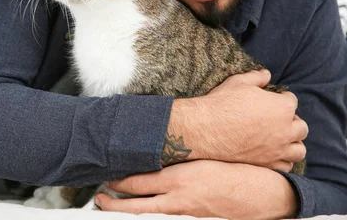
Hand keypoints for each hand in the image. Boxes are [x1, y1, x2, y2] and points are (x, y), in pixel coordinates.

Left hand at [96, 160, 298, 218]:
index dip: (119, 181)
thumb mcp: (205, 156)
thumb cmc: (236, 169)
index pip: (138, 181)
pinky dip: (149, 217)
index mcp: (179, 178)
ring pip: (147, 216)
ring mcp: (185, 214)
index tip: (107, 176)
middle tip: (99, 197)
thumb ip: (180, 155)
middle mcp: (178, 199)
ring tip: (110, 207)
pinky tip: (140, 214)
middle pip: (136, 205)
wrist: (263, 194)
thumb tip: (158, 150)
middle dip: (114, 202)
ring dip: (127, 212)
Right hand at [166, 70, 307, 171]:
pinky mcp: (266, 164)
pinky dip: (283, 160)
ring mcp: (277, 149)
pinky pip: (285, 166)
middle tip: (277, 119)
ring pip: (298, 150)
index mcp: (282, 107)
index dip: (281, 99)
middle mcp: (285, 130)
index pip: (291, 101)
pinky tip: (271, 153)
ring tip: (280, 139)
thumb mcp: (237, 82)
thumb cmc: (221, 103)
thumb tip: (266, 73)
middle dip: (292, 121)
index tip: (271, 100)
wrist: (204, 129)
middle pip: (301, 127)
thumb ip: (256, 77)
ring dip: (293, 143)